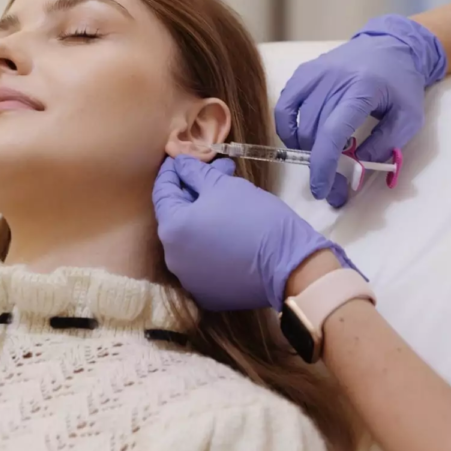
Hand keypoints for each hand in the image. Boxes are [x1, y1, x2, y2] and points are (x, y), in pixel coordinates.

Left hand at [152, 155, 352, 310]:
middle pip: (177, 216)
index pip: (163, 192)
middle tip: (215, 172)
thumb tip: (181, 163)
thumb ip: (196, 173)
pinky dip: (211, 243)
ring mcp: (189, 279)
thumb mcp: (225, 185)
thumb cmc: (254, 216)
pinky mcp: (207, 293)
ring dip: (202, 217)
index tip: (181, 158)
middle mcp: (172, 257)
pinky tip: (229, 229)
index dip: (173, 171)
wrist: (288, 262)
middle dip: (194, 191)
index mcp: (172, 228)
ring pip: (190, 239)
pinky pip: (203, 260)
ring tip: (227, 199)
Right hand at [275, 15, 446, 206]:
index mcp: (362, 88)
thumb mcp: (409, 118)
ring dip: (306, 149)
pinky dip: (288, 127)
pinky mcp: (305, 71)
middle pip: (314, 132)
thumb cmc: (402, 84)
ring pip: (299, 122)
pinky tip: (302, 139)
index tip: (323, 189)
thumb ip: (385, 144)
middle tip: (333, 184)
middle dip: (319, 165)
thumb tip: (357, 167)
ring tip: (323, 159)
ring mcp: (316, 72)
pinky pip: (285, 105)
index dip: (323, 165)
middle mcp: (334, 78)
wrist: (392, 45)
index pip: (333, 132)